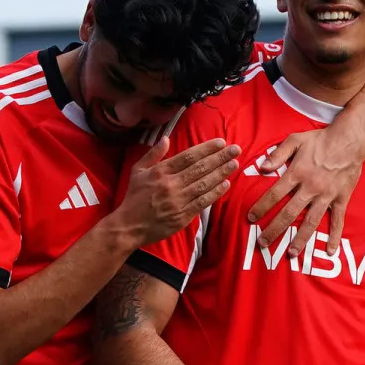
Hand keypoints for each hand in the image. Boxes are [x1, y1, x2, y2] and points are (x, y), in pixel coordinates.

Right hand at [115, 138, 239, 244]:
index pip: (188, 156)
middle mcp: (171, 184)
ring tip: (234, 164)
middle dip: (220, 157)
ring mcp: (178, 200)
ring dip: (221, 173)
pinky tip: (226, 184)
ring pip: (204, 184)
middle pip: (200, 168)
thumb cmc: (134, 197)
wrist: (129, 226)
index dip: (206, 148)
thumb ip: (153, 154)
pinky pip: (203, 201)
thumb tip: (166, 138)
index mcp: (160, 172)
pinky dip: (215, 192)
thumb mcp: (138, 171)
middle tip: (235, 149)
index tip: (220, 142)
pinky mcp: (183, 215)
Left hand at [247, 126, 362, 255]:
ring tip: (291, 253)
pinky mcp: (341, 199)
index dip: (262, 207)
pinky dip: (334, 236)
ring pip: (311, 221)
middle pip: (289, 213)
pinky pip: (338, 220)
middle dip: (274, 229)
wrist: (350, 139)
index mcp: (298, 173)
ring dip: (300, 239)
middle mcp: (311, 187)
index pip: (275, 194)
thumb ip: (278, 154)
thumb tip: (262, 168)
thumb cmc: (321, 139)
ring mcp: (327, 195)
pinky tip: (329, 251)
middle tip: (263, 243)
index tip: (251, 218)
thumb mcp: (296, 139)